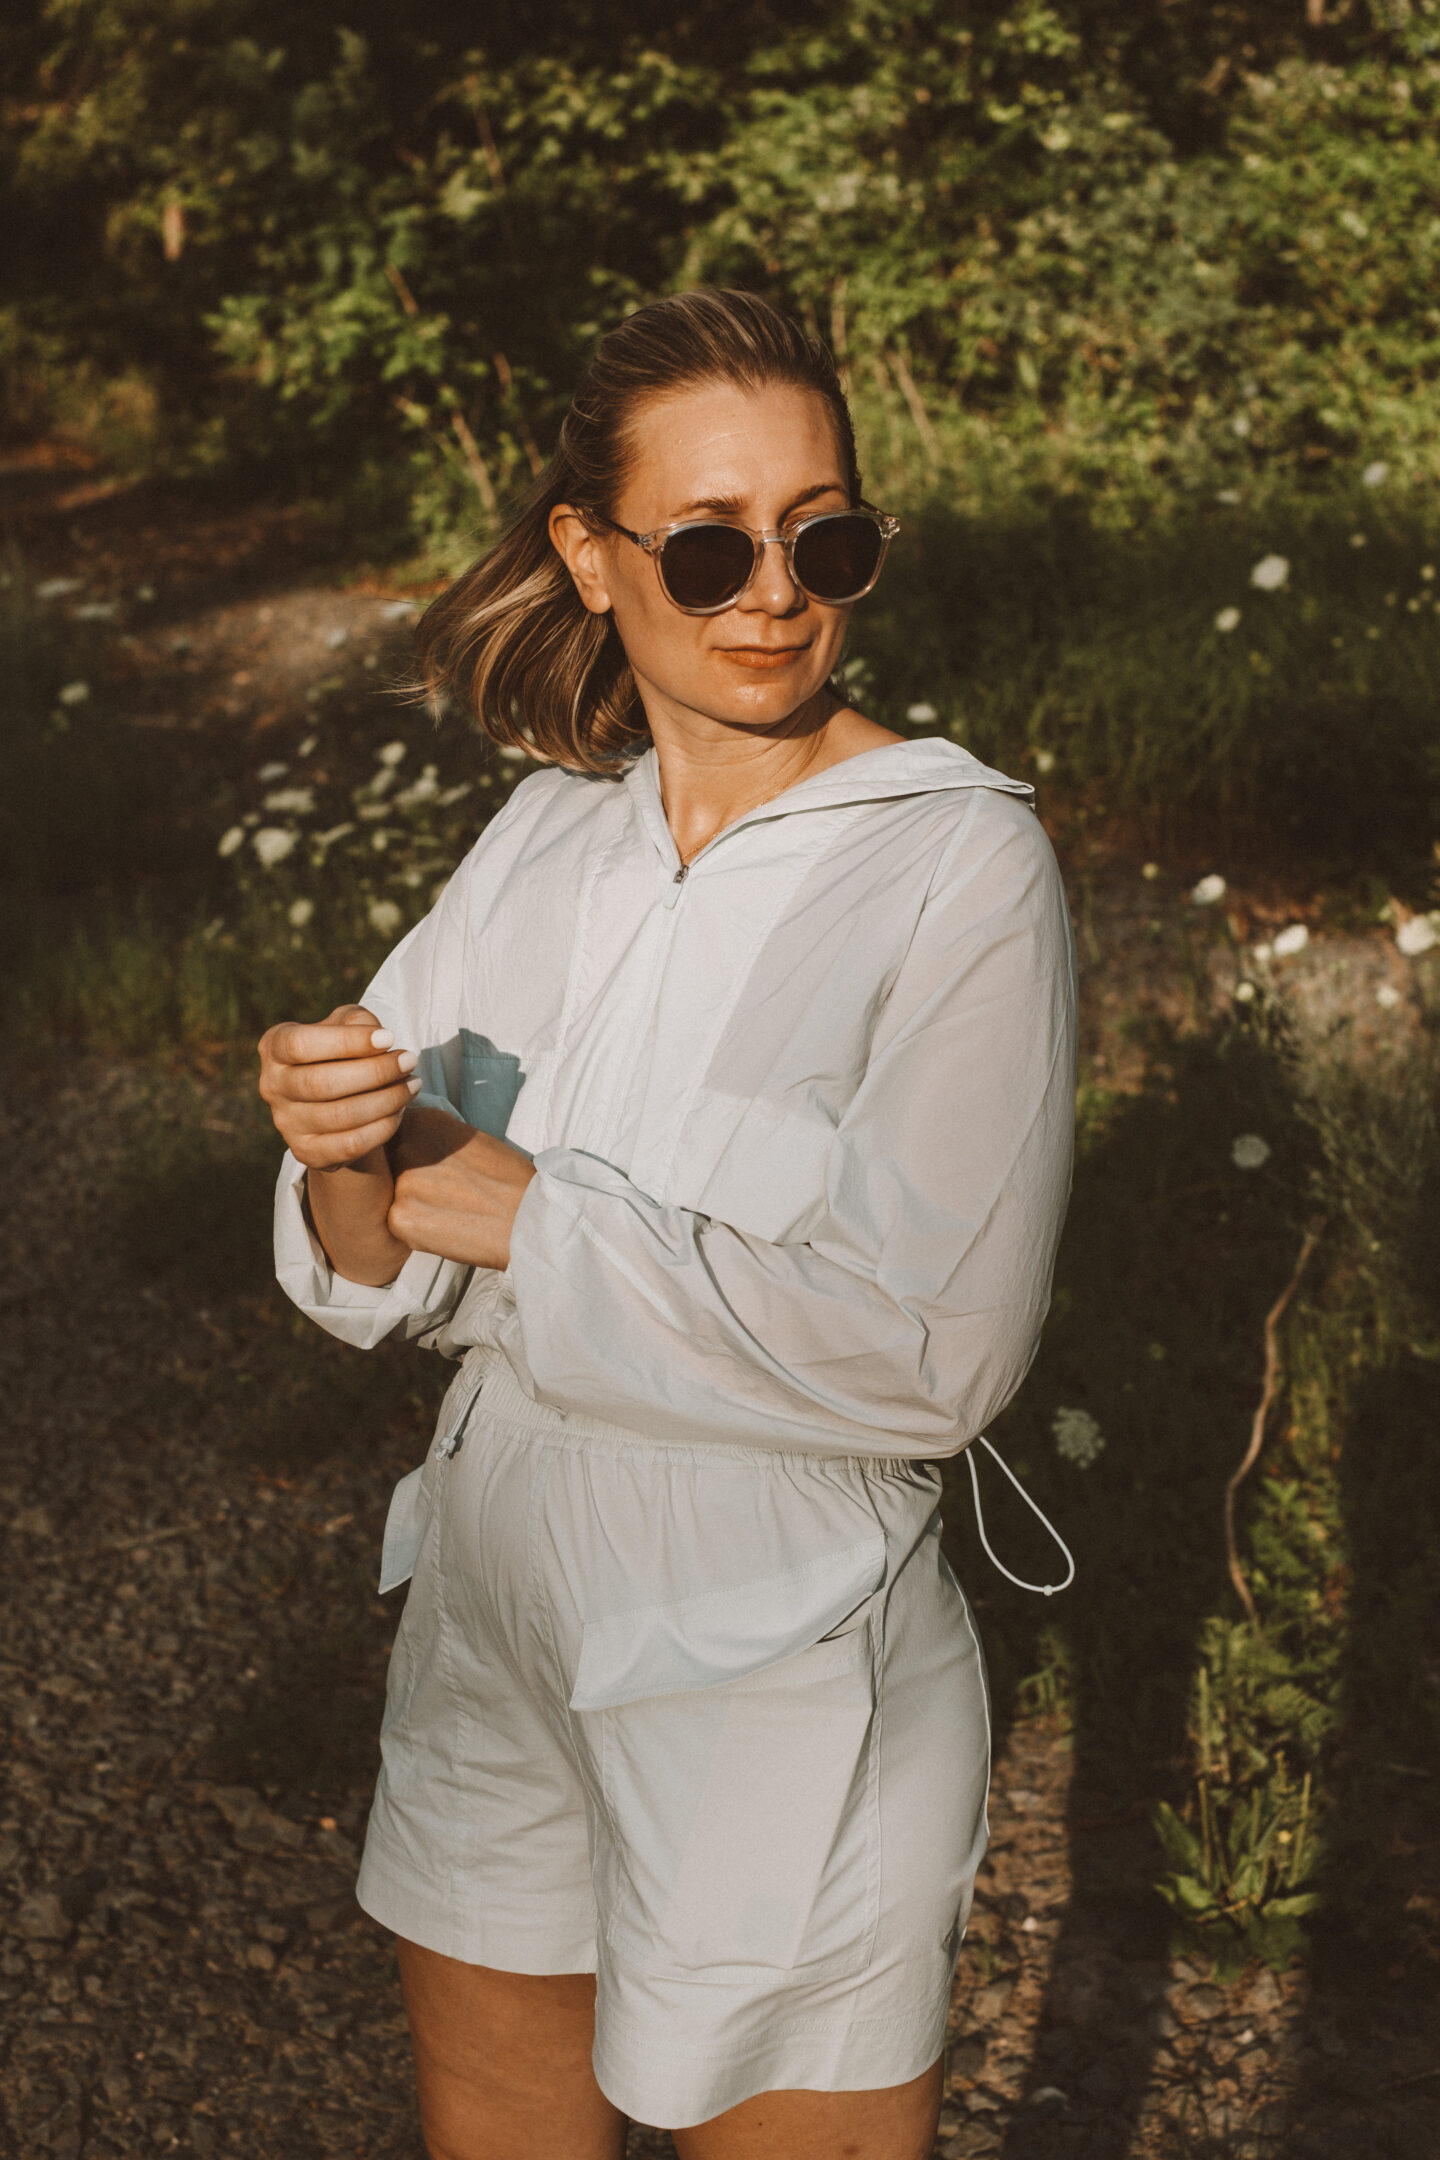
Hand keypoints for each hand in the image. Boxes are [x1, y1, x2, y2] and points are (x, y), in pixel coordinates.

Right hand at [257, 1004, 421, 1168]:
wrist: (337, 1101)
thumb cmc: (343, 1052)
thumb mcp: (346, 1025)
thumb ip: (357, 1022)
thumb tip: (378, 1039)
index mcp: (275, 1047)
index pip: (300, 1044)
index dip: (347, 1041)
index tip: (390, 1038)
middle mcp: (272, 1086)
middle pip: (321, 1083)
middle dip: (375, 1072)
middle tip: (410, 1061)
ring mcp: (286, 1123)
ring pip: (340, 1116)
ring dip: (387, 1099)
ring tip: (413, 1084)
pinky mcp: (306, 1152)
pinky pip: (350, 1145)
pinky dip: (382, 1127)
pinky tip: (400, 1110)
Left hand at [388, 1105, 536, 1271]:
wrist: (530, 1219)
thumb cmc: (508, 1180)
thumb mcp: (468, 1138)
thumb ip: (432, 1137)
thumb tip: (405, 1140)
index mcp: (425, 1120)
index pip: (393, 1131)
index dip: (410, 1152)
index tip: (430, 1165)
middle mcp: (407, 1146)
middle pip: (388, 1162)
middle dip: (406, 1176)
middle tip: (441, 1191)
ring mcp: (399, 1183)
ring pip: (390, 1193)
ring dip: (410, 1202)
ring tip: (446, 1210)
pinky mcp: (399, 1219)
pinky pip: (397, 1222)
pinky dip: (415, 1228)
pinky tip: (444, 1227)